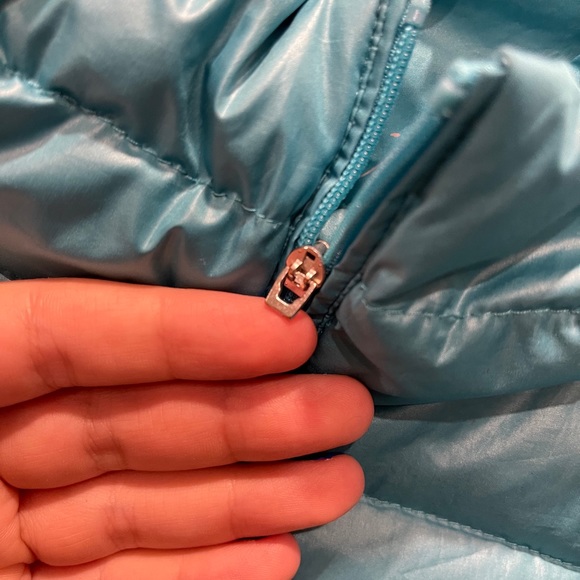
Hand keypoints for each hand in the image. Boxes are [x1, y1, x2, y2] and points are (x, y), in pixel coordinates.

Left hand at [0, 280, 372, 578]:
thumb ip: (29, 347)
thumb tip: (169, 336)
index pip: (65, 334)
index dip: (172, 330)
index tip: (281, 332)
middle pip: (129, 421)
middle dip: (243, 417)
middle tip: (343, 407)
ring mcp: (10, 526)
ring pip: (142, 502)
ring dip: (246, 499)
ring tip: (337, 484)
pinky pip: (120, 578)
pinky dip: (196, 569)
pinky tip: (272, 554)